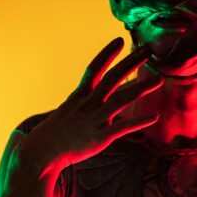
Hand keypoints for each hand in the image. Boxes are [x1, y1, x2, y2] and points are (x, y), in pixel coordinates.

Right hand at [18, 37, 162, 171]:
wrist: (38, 155)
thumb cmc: (49, 137)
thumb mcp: (64, 115)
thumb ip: (78, 106)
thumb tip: (87, 100)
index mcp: (77, 97)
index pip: (93, 69)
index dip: (106, 54)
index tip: (119, 41)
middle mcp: (87, 105)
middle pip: (112, 79)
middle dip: (130, 63)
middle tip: (148, 49)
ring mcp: (94, 121)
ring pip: (120, 100)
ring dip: (141, 88)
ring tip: (159, 79)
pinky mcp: (100, 138)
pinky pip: (123, 127)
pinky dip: (139, 121)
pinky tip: (155, 115)